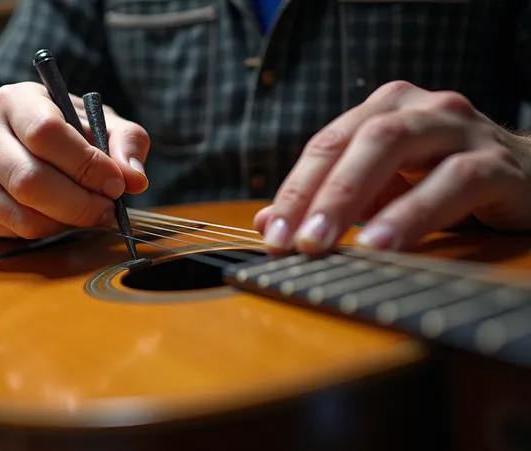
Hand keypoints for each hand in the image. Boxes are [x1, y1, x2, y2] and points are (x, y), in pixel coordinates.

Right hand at [0, 82, 149, 238]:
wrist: (15, 143)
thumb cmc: (64, 130)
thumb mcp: (99, 122)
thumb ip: (126, 142)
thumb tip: (134, 178)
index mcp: (14, 101)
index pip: (45, 134)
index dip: (86, 164)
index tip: (115, 183)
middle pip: (30, 181)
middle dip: (79, 203)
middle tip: (107, 209)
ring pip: (23, 214)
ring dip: (67, 221)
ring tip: (87, 210)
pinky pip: (16, 230)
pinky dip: (49, 230)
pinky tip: (61, 214)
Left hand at [254, 80, 530, 253]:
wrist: (529, 179)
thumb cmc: (443, 183)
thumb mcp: (382, 191)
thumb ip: (330, 201)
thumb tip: (266, 221)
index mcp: (385, 109)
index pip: (327, 145)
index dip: (294, 191)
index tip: (270, 236)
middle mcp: (420, 108)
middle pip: (357, 139)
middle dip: (317, 192)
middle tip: (291, 242)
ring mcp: (461, 129)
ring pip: (396, 146)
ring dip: (354, 197)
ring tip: (324, 243)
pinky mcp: (499, 164)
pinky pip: (454, 181)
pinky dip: (413, 213)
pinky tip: (383, 244)